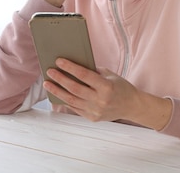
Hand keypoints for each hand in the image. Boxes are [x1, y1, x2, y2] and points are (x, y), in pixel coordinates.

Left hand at [43, 58, 171, 129]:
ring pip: (71, 100)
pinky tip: (57, 93)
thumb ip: (92, 71)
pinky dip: (65, 100)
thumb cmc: (120, 87)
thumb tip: (73, 64)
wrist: (131, 106)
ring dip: (57, 91)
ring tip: (48, 83)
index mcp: (106, 87)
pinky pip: (75, 108)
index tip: (59, 61)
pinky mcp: (92, 118)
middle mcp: (100, 100)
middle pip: (75, 88)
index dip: (70, 68)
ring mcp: (96, 111)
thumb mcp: (109, 74)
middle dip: (60, 79)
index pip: (84, 76)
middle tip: (49, 71)